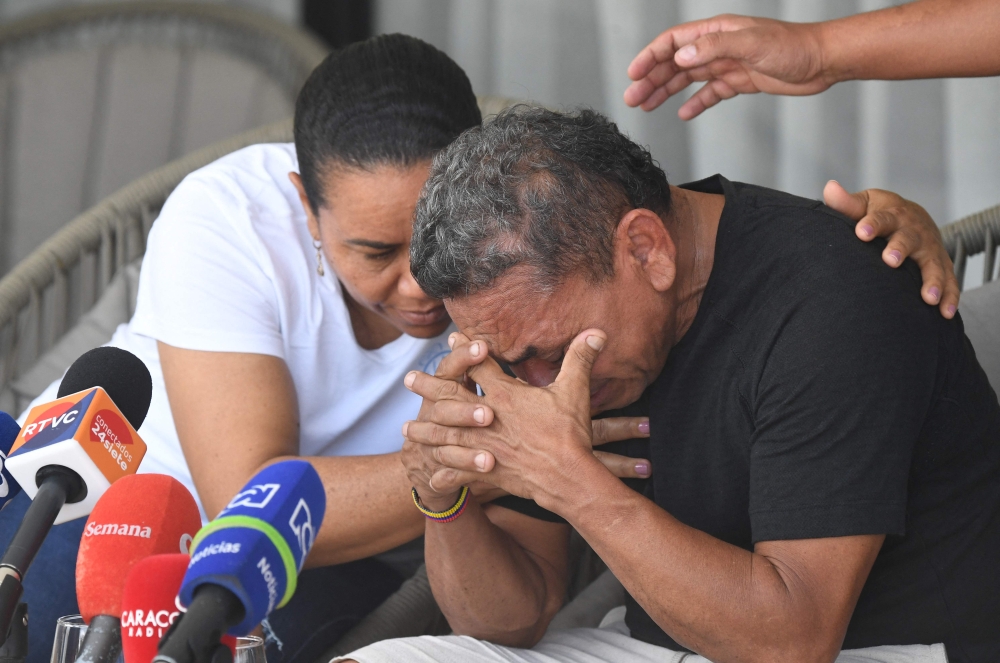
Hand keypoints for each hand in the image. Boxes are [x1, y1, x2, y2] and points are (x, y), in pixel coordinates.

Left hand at [403, 330, 618, 511]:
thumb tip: (596, 331)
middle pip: (450, 397)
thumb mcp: (575, 392)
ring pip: (445, 436)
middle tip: (408, 379)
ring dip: (425, 431)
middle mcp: (487, 418)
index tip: (452, 339)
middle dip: (428, 387)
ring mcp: (483, 446)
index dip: (465, 350)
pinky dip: (443, 475)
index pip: (480, 366)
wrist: (567, 477)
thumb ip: (580, 359)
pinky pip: (458, 473)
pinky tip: (429, 477)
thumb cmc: (570, 434)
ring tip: (406, 428)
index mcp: (506, 395)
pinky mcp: (486, 471)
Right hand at [625, 15, 832, 118]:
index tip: (633, 74)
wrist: (822, 61)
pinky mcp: (739, 81)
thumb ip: (714, 47)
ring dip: (665, 92)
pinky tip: (683, 114)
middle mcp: (718, 46)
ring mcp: (727, 64)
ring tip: (646, 107)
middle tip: (632, 98)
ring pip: (688, 79)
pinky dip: (695, 104)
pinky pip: (710, 93)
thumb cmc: (792, 47)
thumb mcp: (752, 44)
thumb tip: (681, 55)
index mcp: (717, 31)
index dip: (651, 56)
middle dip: (651, 79)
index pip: (674, 42)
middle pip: (675, 62)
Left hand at [823, 181, 958, 318]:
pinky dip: (950, 296)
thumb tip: (829, 187)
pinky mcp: (940, 264)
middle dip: (900, 249)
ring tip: (928, 298)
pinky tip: (945, 312)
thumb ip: (846, 202)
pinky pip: (949, 280)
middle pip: (907, 239)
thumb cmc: (879, 213)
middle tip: (890, 261)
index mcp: (892, 214)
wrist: (912, 217)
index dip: (871, 224)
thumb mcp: (864, 205)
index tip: (860, 232)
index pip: (880, 218)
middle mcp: (913, 231)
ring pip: (932, 264)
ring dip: (932, 280)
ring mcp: (929, 249)